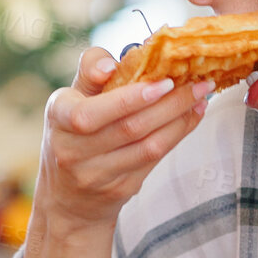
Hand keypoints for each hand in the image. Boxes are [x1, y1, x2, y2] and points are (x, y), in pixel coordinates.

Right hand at [35, 48, 214, 230]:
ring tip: (200, 96)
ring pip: (148, 145)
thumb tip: (119, 61)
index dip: (129, 99)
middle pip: (129, 127)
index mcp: (57, 117)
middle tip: (197, 83)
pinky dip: (178, 134)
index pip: (88, 113)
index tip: (163, 82)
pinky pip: (155, 159)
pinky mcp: (120, 189)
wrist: (68, 195)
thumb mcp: (71, 97)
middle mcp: (72, 150)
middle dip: (170, 103)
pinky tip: (191, 116)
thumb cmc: (73, 132)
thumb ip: (92, 70)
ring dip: (180, 119)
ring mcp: (96, 174)